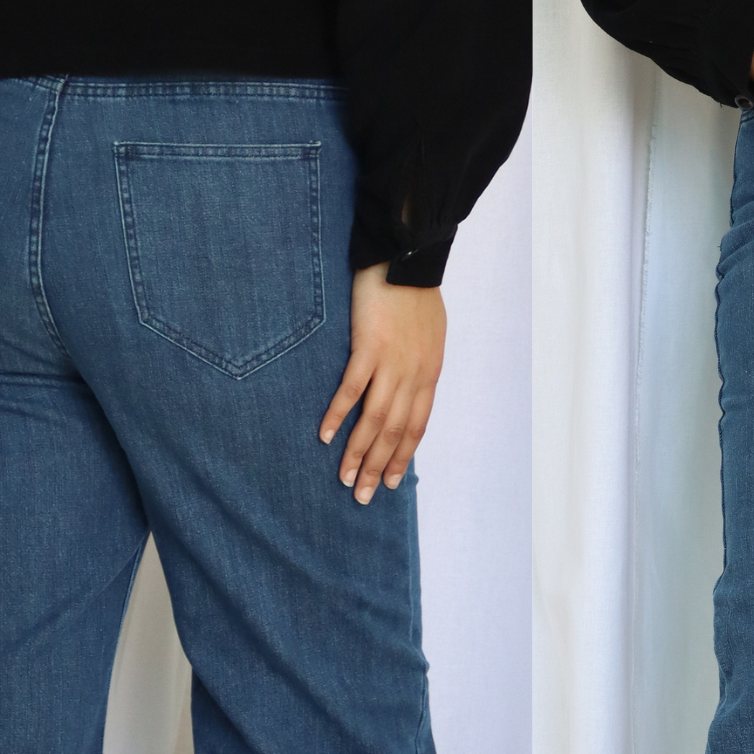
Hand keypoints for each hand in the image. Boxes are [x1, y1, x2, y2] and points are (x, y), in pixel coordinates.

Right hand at [319, 263, 445, 504]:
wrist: (409, 257)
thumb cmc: (415, 293)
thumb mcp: (429, 337)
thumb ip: (418, 366)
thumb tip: (408, 387)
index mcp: (429, 375)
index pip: (415, 429)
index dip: (401, 458)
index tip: (388, 483)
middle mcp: (414, 376)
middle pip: (395, 433)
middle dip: (377, 468)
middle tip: (360, 496)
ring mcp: (392, 363)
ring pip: (375, 420)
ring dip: (357, 452)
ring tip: (343, 477)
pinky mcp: (369, 347)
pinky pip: (352, 390)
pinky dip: (338, 415)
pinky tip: (324, 435)